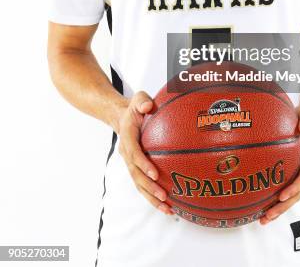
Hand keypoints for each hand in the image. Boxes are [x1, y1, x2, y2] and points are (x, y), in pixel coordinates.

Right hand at [118, 91, 173, 215]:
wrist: (121, 116)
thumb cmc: (135, 107)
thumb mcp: (138, 98)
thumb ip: (142, 101)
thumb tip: (148, 107)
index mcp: (127, 138)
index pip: (134, 154)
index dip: (143, 165)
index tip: (155, 174)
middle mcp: (127, 153)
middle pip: (136, 175)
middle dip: (149, 188)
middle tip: (164, 196)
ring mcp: (130, 163)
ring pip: (139, 185)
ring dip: (151, 198)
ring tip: (168, 209)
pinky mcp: (136, 168)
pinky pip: (143, 185)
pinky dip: (153, 196)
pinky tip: (169, 206)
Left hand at [259, 104, 299, 224]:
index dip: (295, 188)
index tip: (283, 196)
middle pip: (298, 193)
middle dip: (283, 206)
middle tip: (268, 216)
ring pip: (292, 196)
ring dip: (279, 209)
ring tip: (263, 219)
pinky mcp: (294, 173)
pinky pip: (286, 189)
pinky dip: (275, 200)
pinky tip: (261, 206)